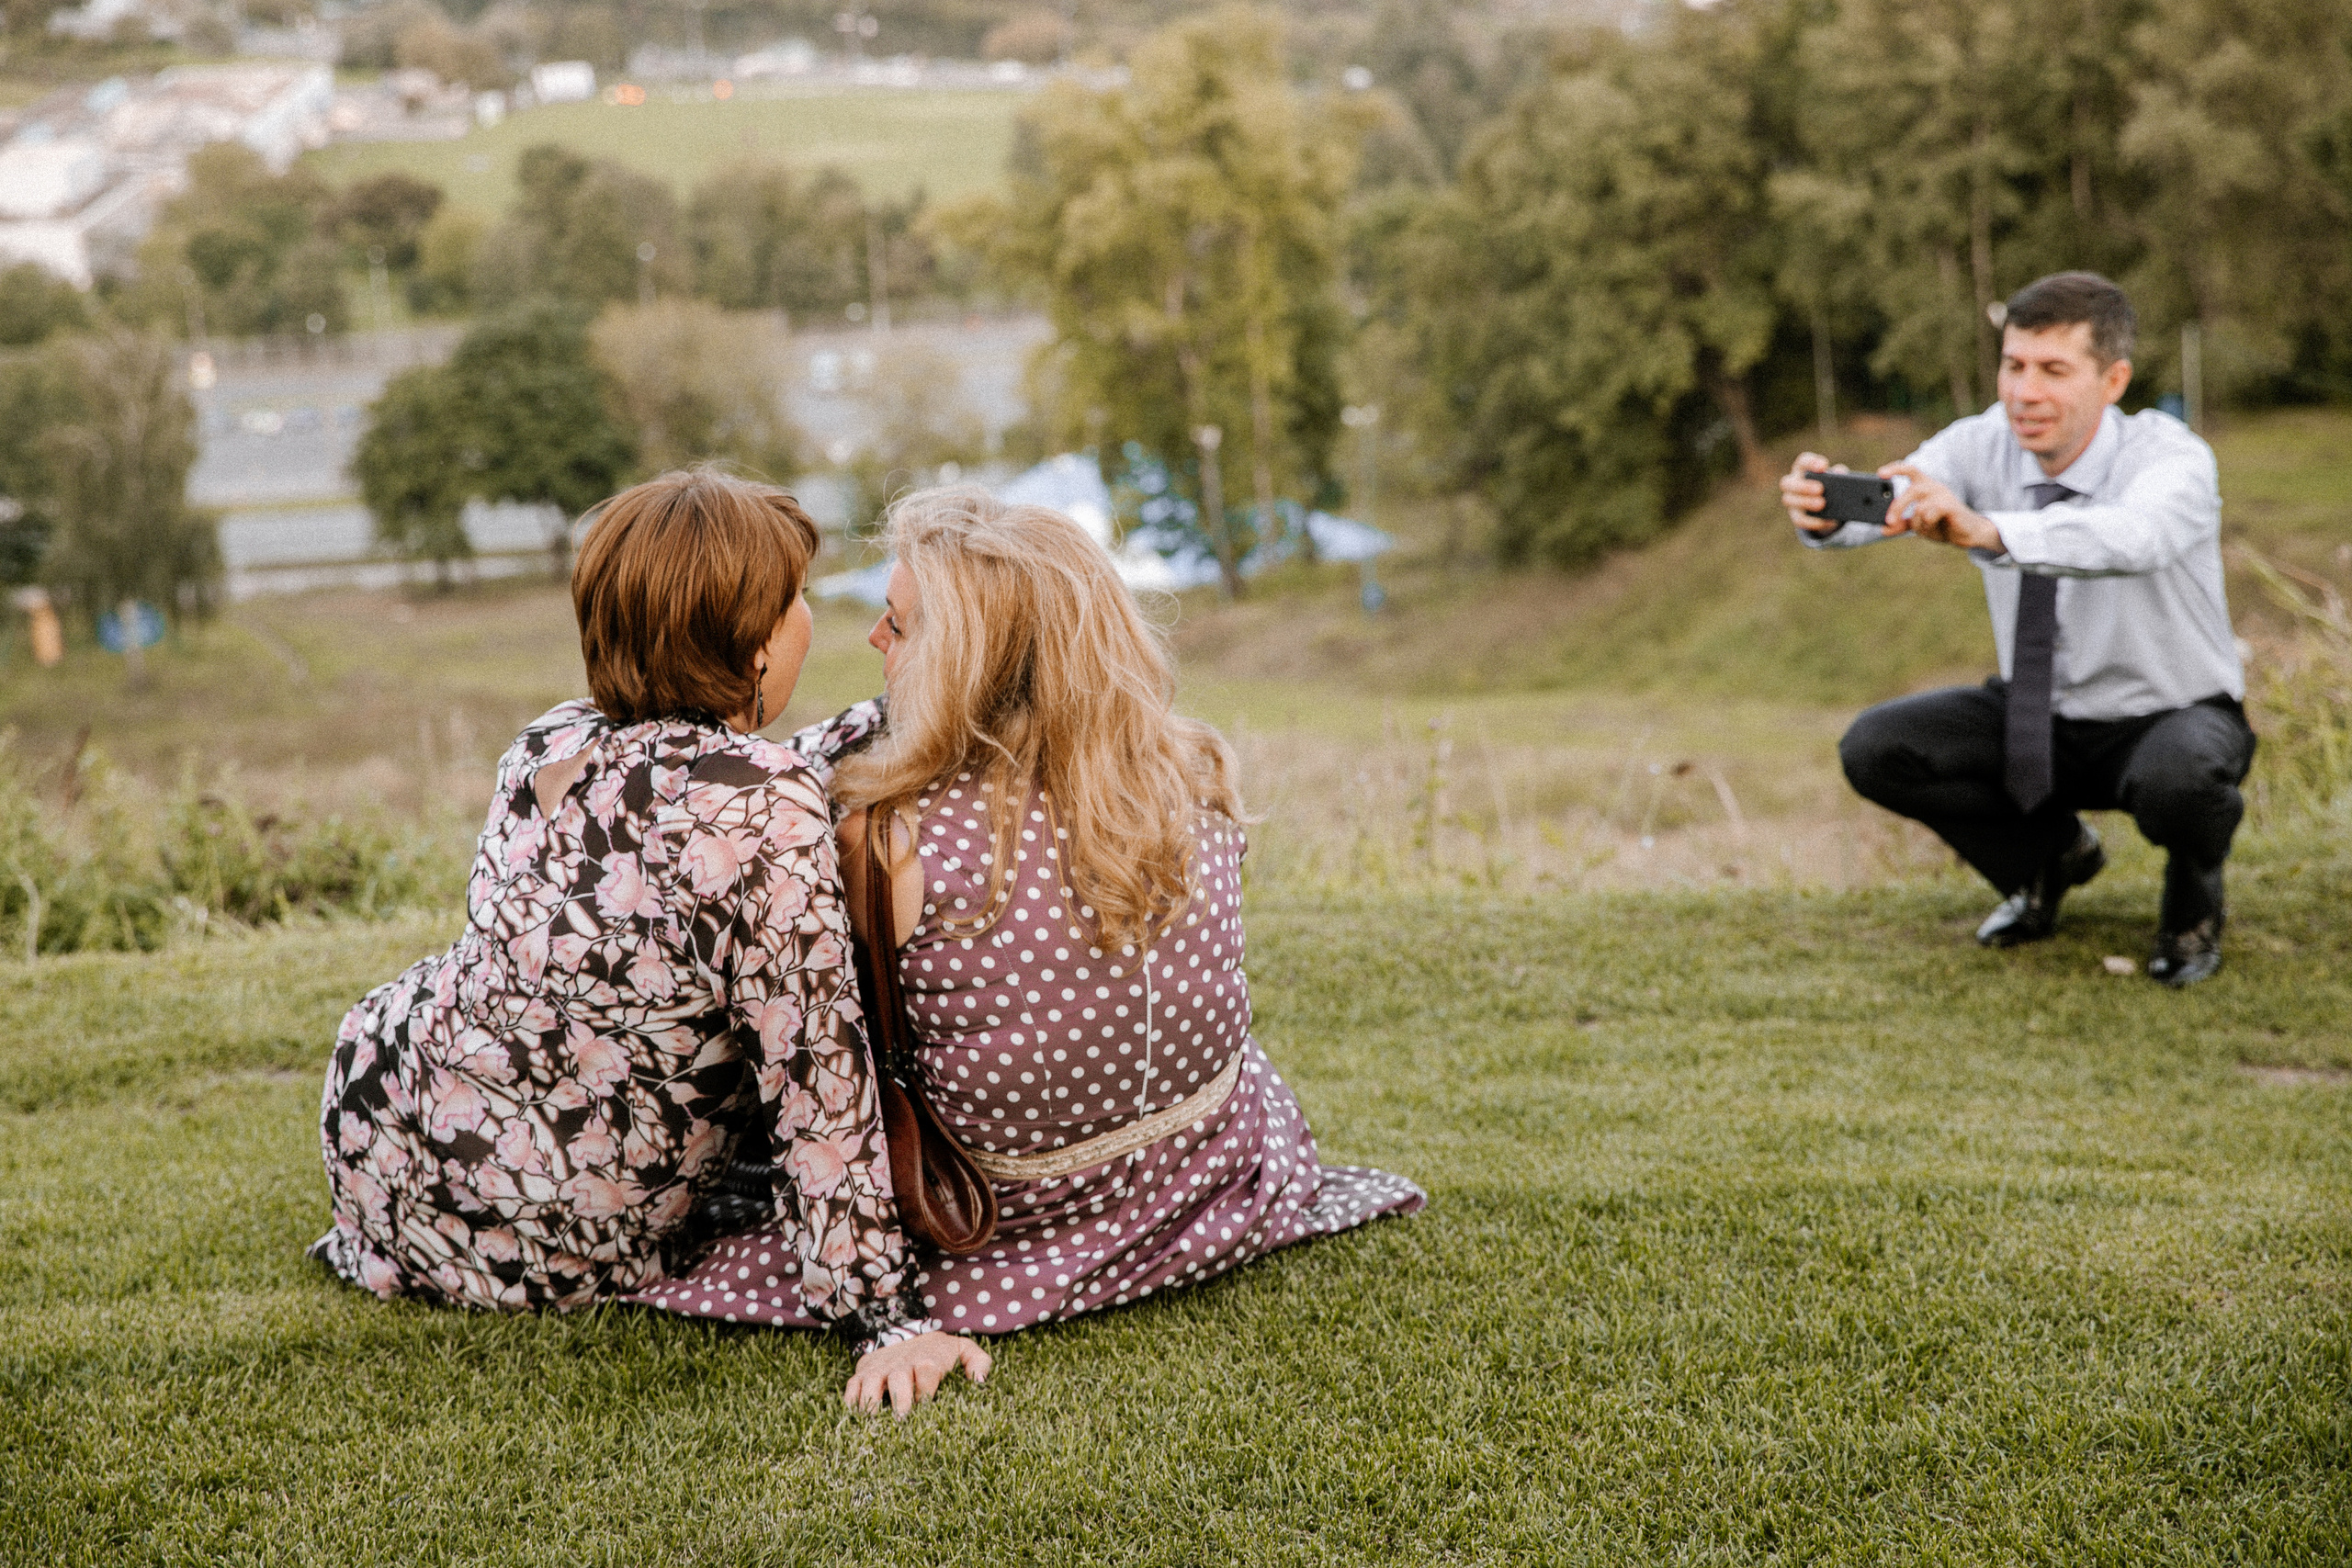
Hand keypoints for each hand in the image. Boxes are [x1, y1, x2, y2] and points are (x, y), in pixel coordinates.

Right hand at [844, 1331, 991, 1417]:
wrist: (907, 1331)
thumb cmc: (940, 1353)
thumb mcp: (963, 1351)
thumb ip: (979, 1362)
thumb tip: (979, 1382)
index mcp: (928, 1360)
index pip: (927, 1371)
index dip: (927, 1390)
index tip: (928, 1407)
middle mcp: (901, 1363)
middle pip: (898, 1378)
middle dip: (900, 1399)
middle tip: (901, 1419)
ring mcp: (880, 1368)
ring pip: (870, 1383)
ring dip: (870, 1404)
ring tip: (873, 1424)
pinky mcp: (863, 1372)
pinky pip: (851, 1387)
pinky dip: (851, 1403)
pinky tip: (854, 1421)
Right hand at [1780, 452, 1842, 533]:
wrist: (1826, 505)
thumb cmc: (1830, 485)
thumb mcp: (1836, 478)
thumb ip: (1839, 474)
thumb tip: (1840, 472)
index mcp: (1802, 469)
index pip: (1802, 462)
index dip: (1811, 463)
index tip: (1824, 466)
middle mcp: (1791, 483)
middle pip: (1788, 483)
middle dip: (1803, 486)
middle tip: (1820, 489)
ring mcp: (1791, 500)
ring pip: (1789, 500)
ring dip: (1805, 502)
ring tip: (1822, 504)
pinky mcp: (1795, 516)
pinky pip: (1799, 520)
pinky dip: (1814, 521)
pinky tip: (1829, 520)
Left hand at [1880, 462, 2003, 551]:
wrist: (1967, 533)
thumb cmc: (1942, 524)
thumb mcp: (1918, 524)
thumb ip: (1901, 524)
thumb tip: (1883, 529)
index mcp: (1924, 485)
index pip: (1910, 470)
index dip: (1895, 469)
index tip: (1880, 473)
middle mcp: (1934, 486)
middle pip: (1911, 490)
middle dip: (1897, 507)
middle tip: (1889, 522)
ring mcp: (1943, 495)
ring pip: (1919, 509)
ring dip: (1918, 524)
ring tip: (1926, 529)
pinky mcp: (1950, 506)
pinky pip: (1929, 515)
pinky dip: (1927, 526)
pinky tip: (1934, 527)